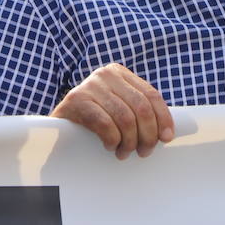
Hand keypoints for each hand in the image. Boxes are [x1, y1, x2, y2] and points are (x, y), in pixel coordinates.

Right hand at [50, 63, 173, 159]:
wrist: (55, 127)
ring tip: (124, 152)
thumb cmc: (94, 121)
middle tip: (144, 152)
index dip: (163, 118)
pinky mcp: (76, 99)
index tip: (167, 138)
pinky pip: (106, 124)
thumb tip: (168, 132)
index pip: (151, 95)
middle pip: (141, 107)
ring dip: (129, 142)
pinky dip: (112, 140)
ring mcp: (90, 85)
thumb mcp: (118, 109)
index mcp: (120, 73)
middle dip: (147, 135)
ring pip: (125, 118)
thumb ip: (138, 111)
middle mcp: (106, 74)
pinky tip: (110, 146)